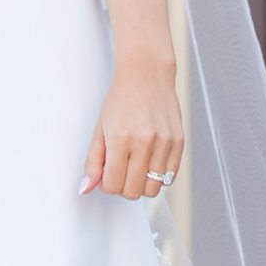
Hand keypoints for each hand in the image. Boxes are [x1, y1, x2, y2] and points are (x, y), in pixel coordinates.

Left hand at [80, 47, 183, 201]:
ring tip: (135, 166)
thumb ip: (92, 161)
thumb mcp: (99, 128)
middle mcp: (144, 141)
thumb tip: (86, 189)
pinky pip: (170, 177)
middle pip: (133, 191)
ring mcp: (164, 143)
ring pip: (153, 189)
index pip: (113, 184)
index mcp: (120, 138)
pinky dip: (158, 176)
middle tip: (120, 170)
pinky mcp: (179, 142)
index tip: (106, 174)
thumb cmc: (121, 99)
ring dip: (141, 184)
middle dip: (123, 187)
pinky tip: (149, 161)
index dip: (107, 185)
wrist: (146, 74)